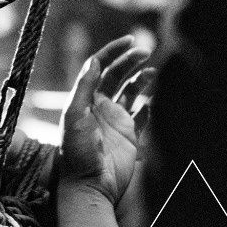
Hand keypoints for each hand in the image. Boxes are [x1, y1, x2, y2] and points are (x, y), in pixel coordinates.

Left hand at [59, 36, 154, 204]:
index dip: (113, 51)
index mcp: (86, 98)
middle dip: (130, 60)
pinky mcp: (130, 136)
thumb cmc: (77, 153)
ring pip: (131, 91)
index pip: (99, 67)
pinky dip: (147, 106)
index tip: (129, 40)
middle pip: (116, 75)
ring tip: (152, 70)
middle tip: (145, 51)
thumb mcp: (75, 116)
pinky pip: (141, 116)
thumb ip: (84, 88)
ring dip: (141, 78)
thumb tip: (93, 60)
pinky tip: (151, 101)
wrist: (90, 186)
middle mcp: (100, 106)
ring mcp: (116, 120)